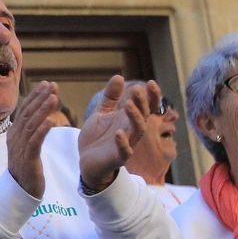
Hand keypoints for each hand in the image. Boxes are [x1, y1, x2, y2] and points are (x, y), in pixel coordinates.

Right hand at [4, 81, 60, 197]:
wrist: (20, 191)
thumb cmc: (26, 167)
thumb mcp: (26, 145)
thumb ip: (30, 130)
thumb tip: (39, 115)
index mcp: (14, 133)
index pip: (25, 110)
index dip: (35, 96)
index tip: (46, 84)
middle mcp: (15, 138)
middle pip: (28, 114)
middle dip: (40, 98)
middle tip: (52, 85)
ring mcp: (20, 149)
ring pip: (32, 125)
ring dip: (43, 110)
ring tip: (53, 98)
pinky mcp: (28, 160)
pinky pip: (35, 143)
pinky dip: (42, 130)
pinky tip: (51, 121)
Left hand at [77, 76, 157, 192]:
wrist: (86, 162)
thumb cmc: (97, 138)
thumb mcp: (102, 113)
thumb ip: (110, 97)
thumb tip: (119, 76)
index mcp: (129, 119)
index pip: (147, 106)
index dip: (152, 96)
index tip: (151, 83)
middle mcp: (131, 130)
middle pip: (144, 115)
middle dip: (142, 102)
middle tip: (137, 90)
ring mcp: (126, 144)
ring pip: (138, 131)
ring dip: (135, 118)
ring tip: (128, 104)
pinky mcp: (117, 158)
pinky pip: (125, 151)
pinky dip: (123, 143)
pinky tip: (118, 133)